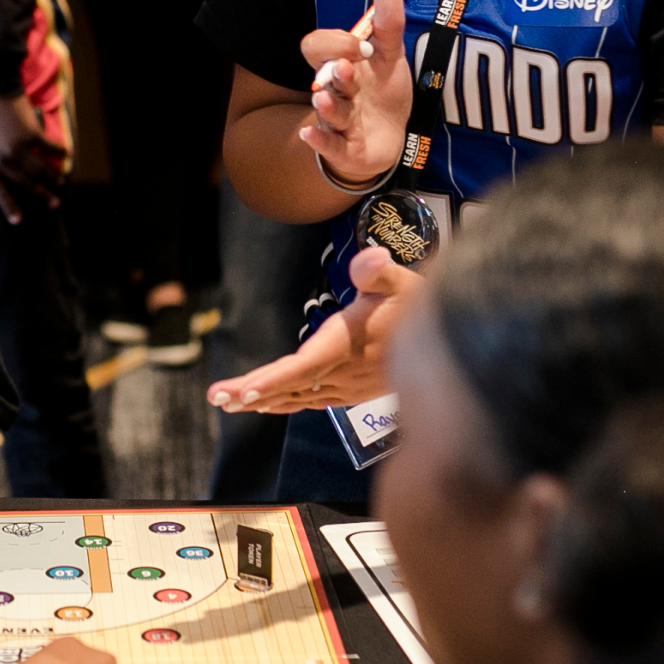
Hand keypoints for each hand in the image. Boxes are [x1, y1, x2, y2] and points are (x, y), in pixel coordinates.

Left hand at [0, 88, 65, 223]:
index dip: (9, 207)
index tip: (18, 220)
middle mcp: (2, 159)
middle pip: (25, 184)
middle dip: (42, 195)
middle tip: (54, 203)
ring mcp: (18, 147)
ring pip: (40, 170)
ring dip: (52, 177)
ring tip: (60, 183)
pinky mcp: (31, 134)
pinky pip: (49, 147)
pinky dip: (58, 152)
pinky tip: (66, 155)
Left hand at [209, 245, 418, 413]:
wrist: (448, 344)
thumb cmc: (419, 307)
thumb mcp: (402, 282)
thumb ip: (380, 271)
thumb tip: (368, 260)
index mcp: (346, 346)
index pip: (303, 368)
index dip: (271, 381)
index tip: (241, 391)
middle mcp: (343, 373)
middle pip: (290, 388)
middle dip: (250, 394)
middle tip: (215, 398)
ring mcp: (347, 387)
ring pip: (298, 397)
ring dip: (262, 400)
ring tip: (228, 403)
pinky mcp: (351, 392)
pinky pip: (311, 400)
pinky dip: (286, 401)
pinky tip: (268, 404)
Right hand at [299, 0, 414, 184]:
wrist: (390, 137)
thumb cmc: (383, 94)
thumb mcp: (391, 57)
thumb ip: (389, 24)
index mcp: (338, 66)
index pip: (316, 47)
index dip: (335, 43)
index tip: (363, 46)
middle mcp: (334, 91)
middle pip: (320, 77)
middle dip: (334, 71)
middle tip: (348, 67)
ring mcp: (337, 120)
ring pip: (327, 110)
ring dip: (328, 103)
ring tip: (326, 98)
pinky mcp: (345, 149)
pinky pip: (327, 145)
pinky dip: (318, 140)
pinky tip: (309, 133)